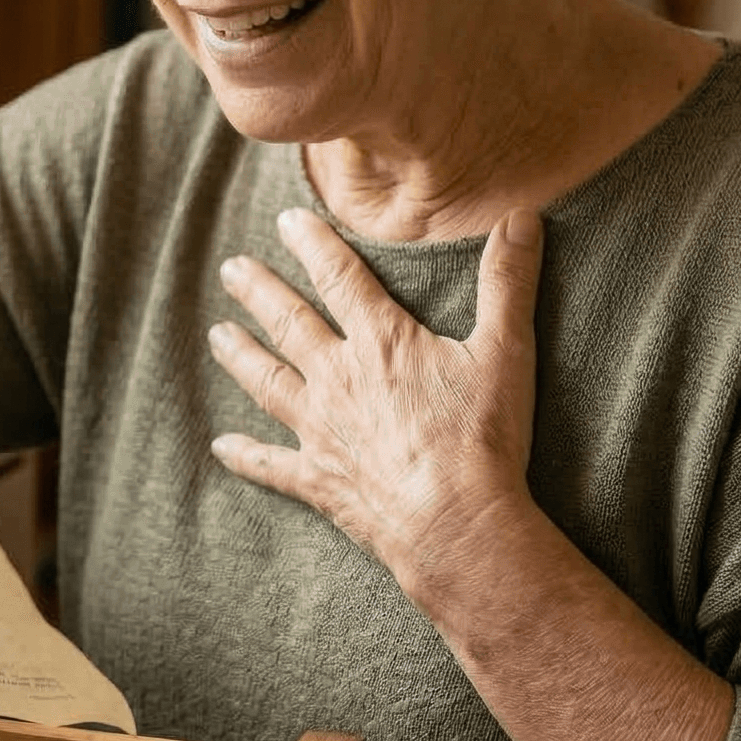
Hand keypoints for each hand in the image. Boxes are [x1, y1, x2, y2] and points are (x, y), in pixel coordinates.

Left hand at [206, 206, 543, 603]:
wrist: (455, 524)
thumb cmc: (482, 439)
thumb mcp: (506, 351)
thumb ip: (508, 281)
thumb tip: (522, 216)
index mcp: (381, 342)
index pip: (339, 278)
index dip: (313, 244)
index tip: (287, 220)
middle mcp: (338, 379)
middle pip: (290, 324)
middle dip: (260, 292)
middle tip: (232, 269)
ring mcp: (321, 430)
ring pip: (268, 382)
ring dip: (241, 356)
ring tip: (217, 335)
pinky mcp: (317, 479)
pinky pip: (270, 464)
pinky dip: (244, 455)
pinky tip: (221, 446)